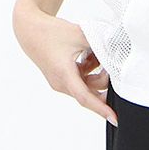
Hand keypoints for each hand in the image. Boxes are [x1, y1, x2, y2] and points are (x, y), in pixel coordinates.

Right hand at [12, 5, 118, 125]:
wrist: (31, 30)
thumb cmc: (52, 33)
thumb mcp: (80, 35)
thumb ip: (100, 43)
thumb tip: (117, 50)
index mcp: (65, 75)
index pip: (86, 97)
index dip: (101, 108)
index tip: (114, 119)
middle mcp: (62, 83)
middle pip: (91, 90)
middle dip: (104, 78)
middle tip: (111, 61)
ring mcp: (61, 81)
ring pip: (87, 84)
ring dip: (97, 70)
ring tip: (95, 51)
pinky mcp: (62, 77)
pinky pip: (81, 78)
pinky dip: (89, 68)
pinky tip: (88, 53)